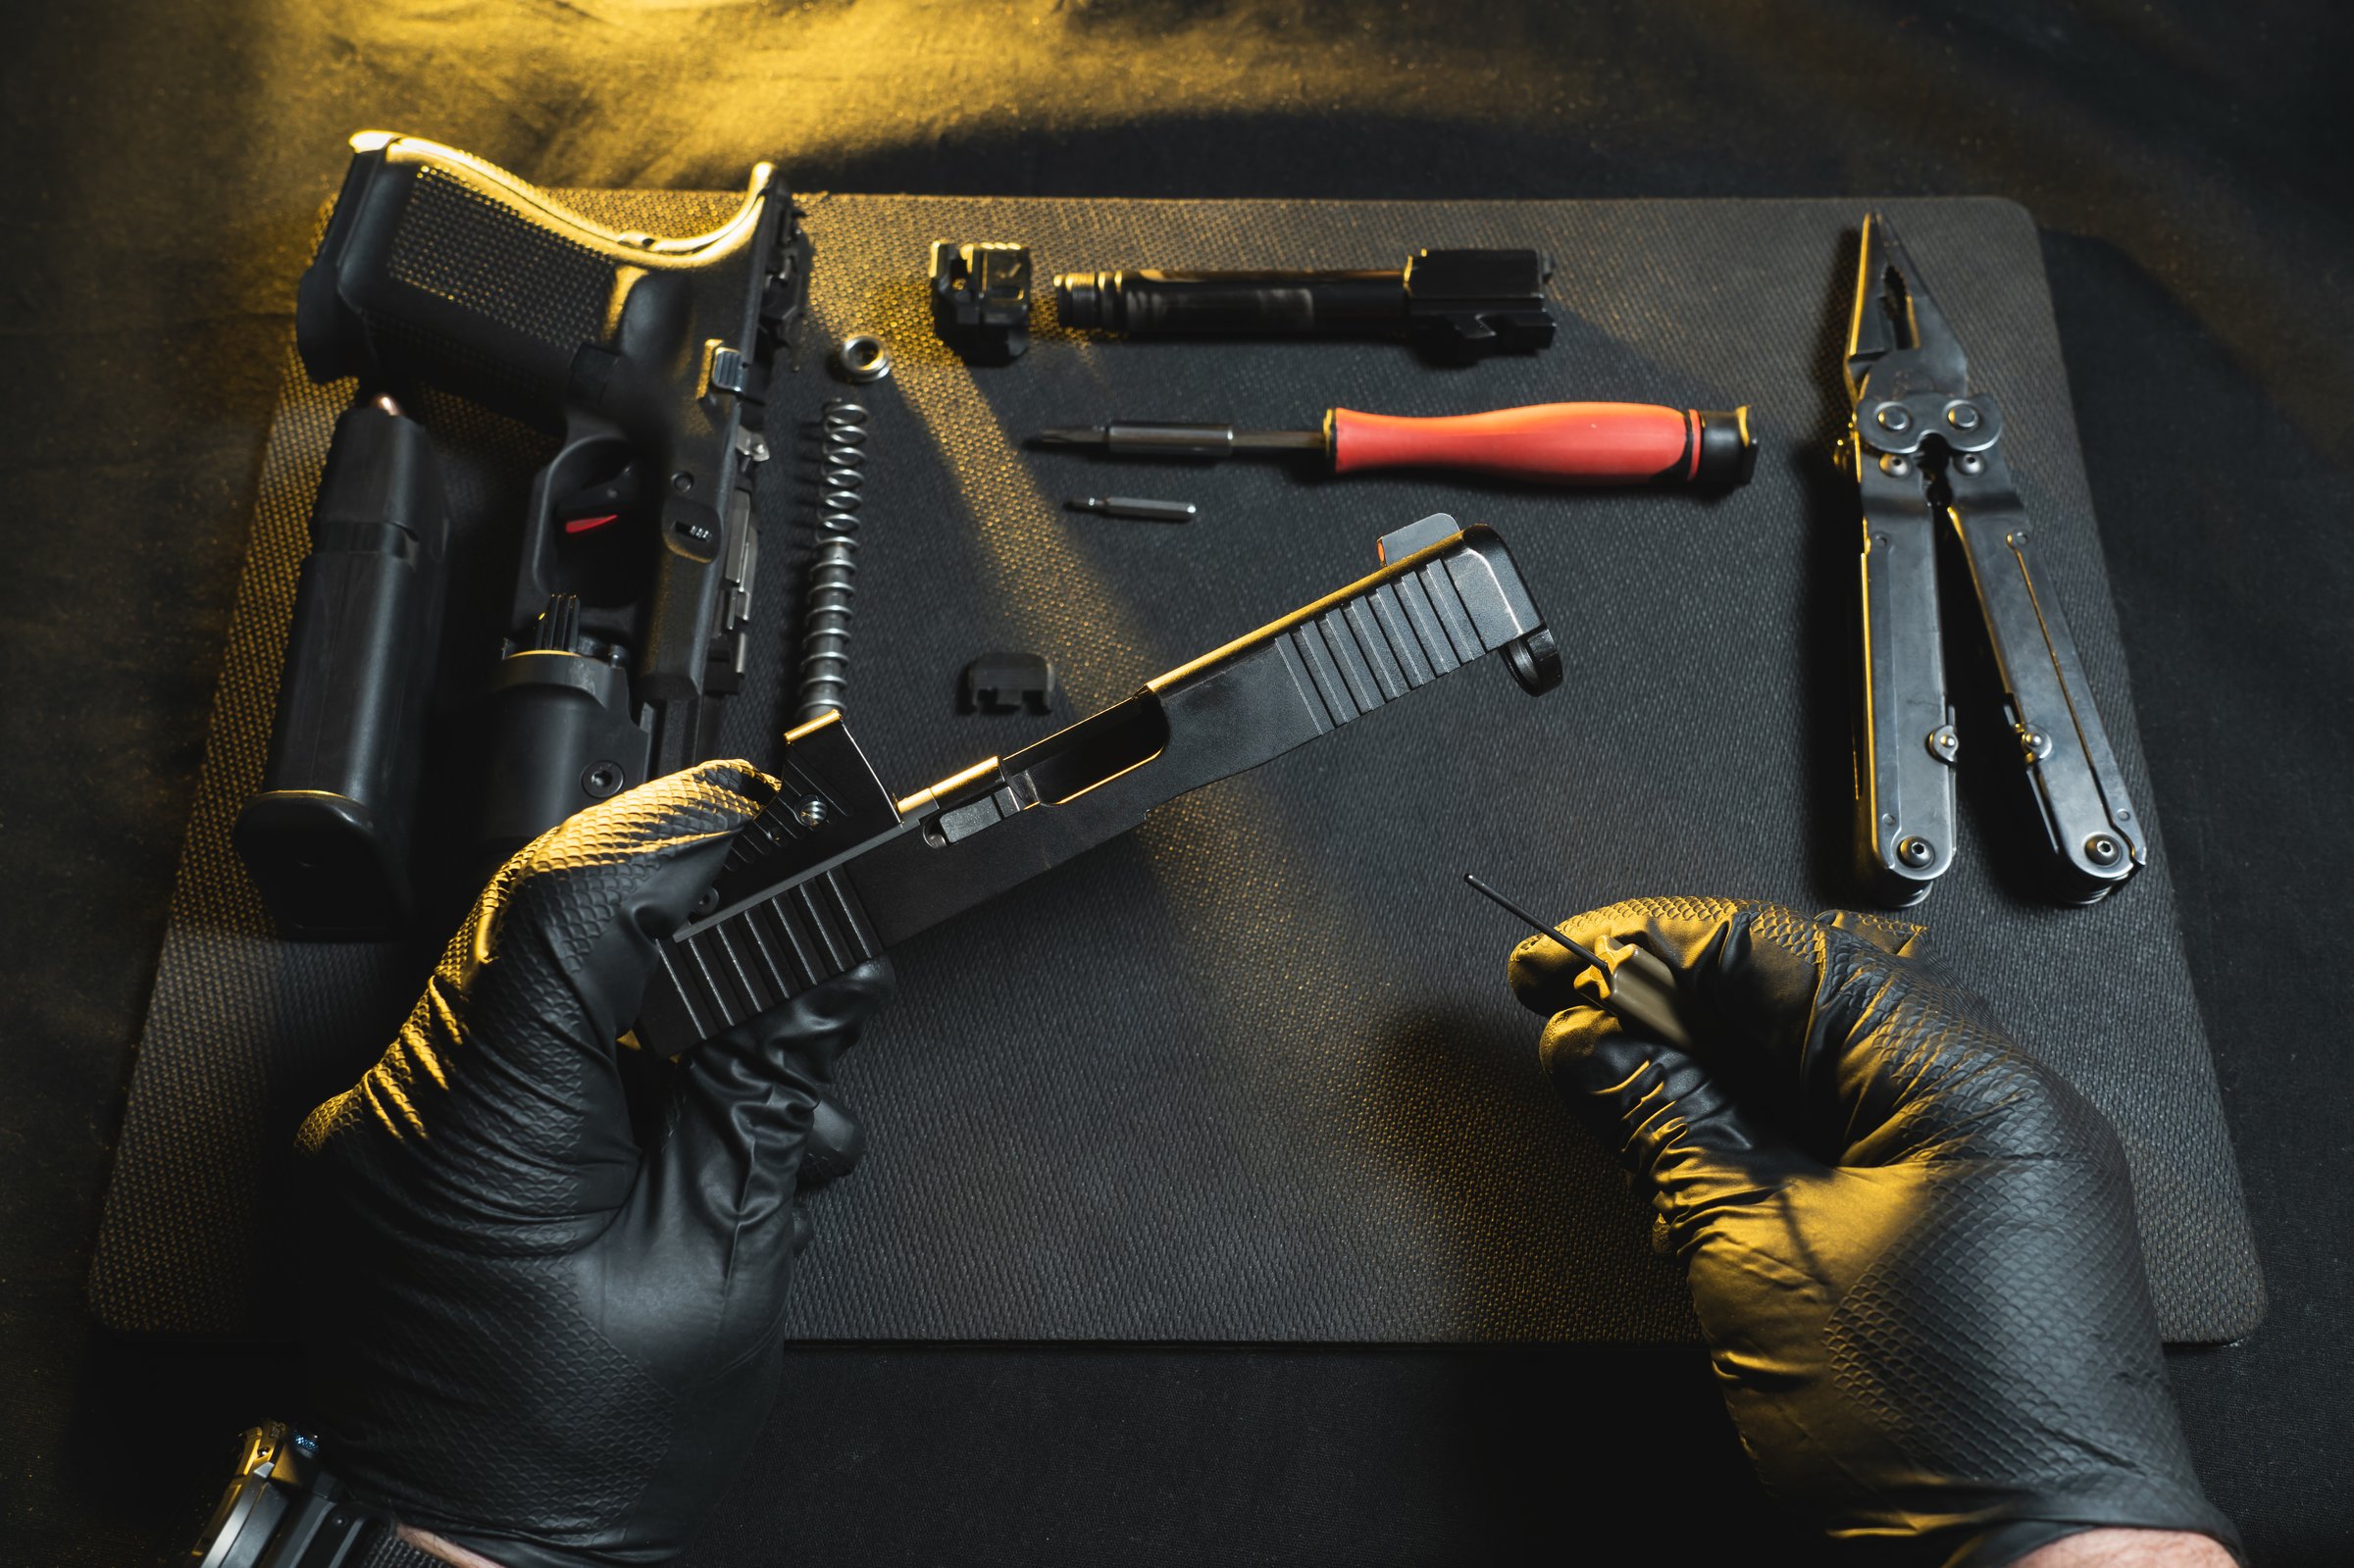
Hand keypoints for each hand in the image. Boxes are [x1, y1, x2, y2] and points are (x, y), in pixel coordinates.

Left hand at [294, 760, 890, 1567]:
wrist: (464, 1559)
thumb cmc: (572, 1456)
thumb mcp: (720, 1258)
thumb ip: (764, 1086)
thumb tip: (815, 971)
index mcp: (483, 1132)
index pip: (567, 903)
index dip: (678, 834)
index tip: (766, 814)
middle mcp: (403, 1110)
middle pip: (539, 915)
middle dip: (679, 889)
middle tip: (787, 892)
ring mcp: (388, 1129)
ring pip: (526, 968)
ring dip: (652, 965)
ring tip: (758, 1026)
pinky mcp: (404, 1152)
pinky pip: (507, 1039)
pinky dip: (607, 1031)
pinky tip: (687, 1081)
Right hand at [1509, 897, 2237, 1566]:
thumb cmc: (1943, 1442)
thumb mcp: (1759, 1256)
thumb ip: (1667, 1125)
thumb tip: (1594, 1045)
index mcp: (1967, 1083)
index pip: (1785, 952)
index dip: (1656, 947)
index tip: (1570, 963)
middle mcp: (2000, 1102)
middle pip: (1805, 994)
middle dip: (1678, 1000)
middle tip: (1574, 1010)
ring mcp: (1996, 1158)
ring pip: (1824, 1058)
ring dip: (1714, 1059)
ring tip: (1615, 1073)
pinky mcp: (1975, 1214)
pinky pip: (1856, 1123)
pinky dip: (1767, 1118)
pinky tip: (1692, 1131)